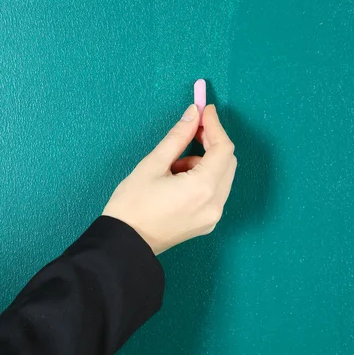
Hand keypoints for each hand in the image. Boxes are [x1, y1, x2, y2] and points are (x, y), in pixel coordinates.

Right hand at [102, 104, 236, 254]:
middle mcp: (215, 203)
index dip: (215, 126)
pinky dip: (203, 178)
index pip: (223, 149)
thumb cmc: (132, 204)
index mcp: (203, 187)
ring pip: (222, 176)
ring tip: (174, 164)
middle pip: (228, 162)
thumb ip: (178, 137)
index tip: (203, 110)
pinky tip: (178, 180)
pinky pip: (215, 191)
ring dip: (205, 161)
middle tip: (191, 130)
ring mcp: (213, 216)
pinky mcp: (207, 223)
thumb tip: (193, 114)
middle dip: (212, 142)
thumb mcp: (153, 164)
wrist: (123, 244)